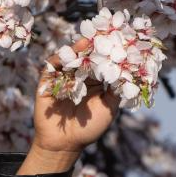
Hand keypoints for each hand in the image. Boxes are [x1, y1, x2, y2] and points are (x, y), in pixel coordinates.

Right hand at [30, 36, 121, 156]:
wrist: (65, 143)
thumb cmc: (90, 127)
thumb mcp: (109, 107)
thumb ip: (116, 89)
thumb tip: (128, 69)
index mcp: (94, 80)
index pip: (101, 61)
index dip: (108, 51)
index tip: (116, 40)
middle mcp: (78, 76)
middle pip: (85, 56)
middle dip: (93, 45)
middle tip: (101, 33)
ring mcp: (62, 77)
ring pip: (69, 58)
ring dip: (76, 50)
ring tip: (86, 42)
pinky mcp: (47, 82)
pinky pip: (52, 67)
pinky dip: (59, 59)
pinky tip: (68, 55)